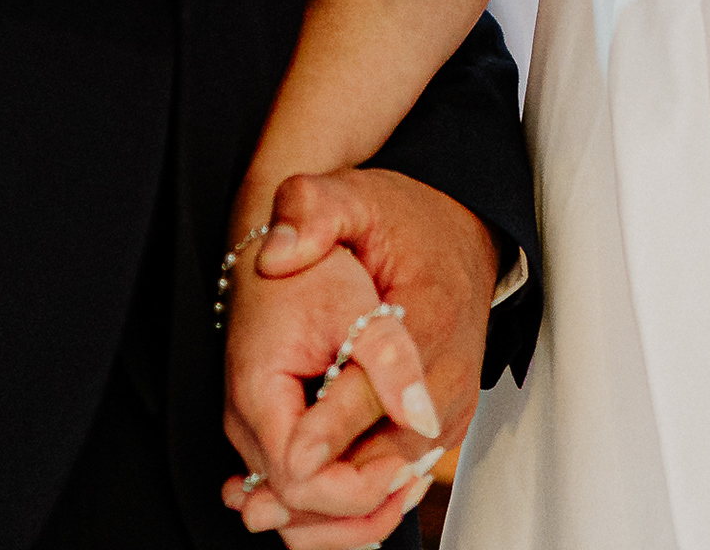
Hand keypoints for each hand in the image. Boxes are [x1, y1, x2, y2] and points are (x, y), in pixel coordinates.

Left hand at [222, 169, 494, 542]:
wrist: (456, 233)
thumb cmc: (401, 219)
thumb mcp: (352, 196)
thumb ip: (310, 212)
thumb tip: (276, 256)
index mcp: (429, 321)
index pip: (371, 395)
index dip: (321, 434)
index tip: (278, 466)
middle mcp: (448, 378)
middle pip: (383, 458)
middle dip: (319, 488)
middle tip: (252, 506)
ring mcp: (448, 409)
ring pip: (392, 482)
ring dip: (332, 505)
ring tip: (262, 512)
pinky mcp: (440, 426)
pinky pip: (398, 477)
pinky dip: (351, 497)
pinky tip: (297, 507)